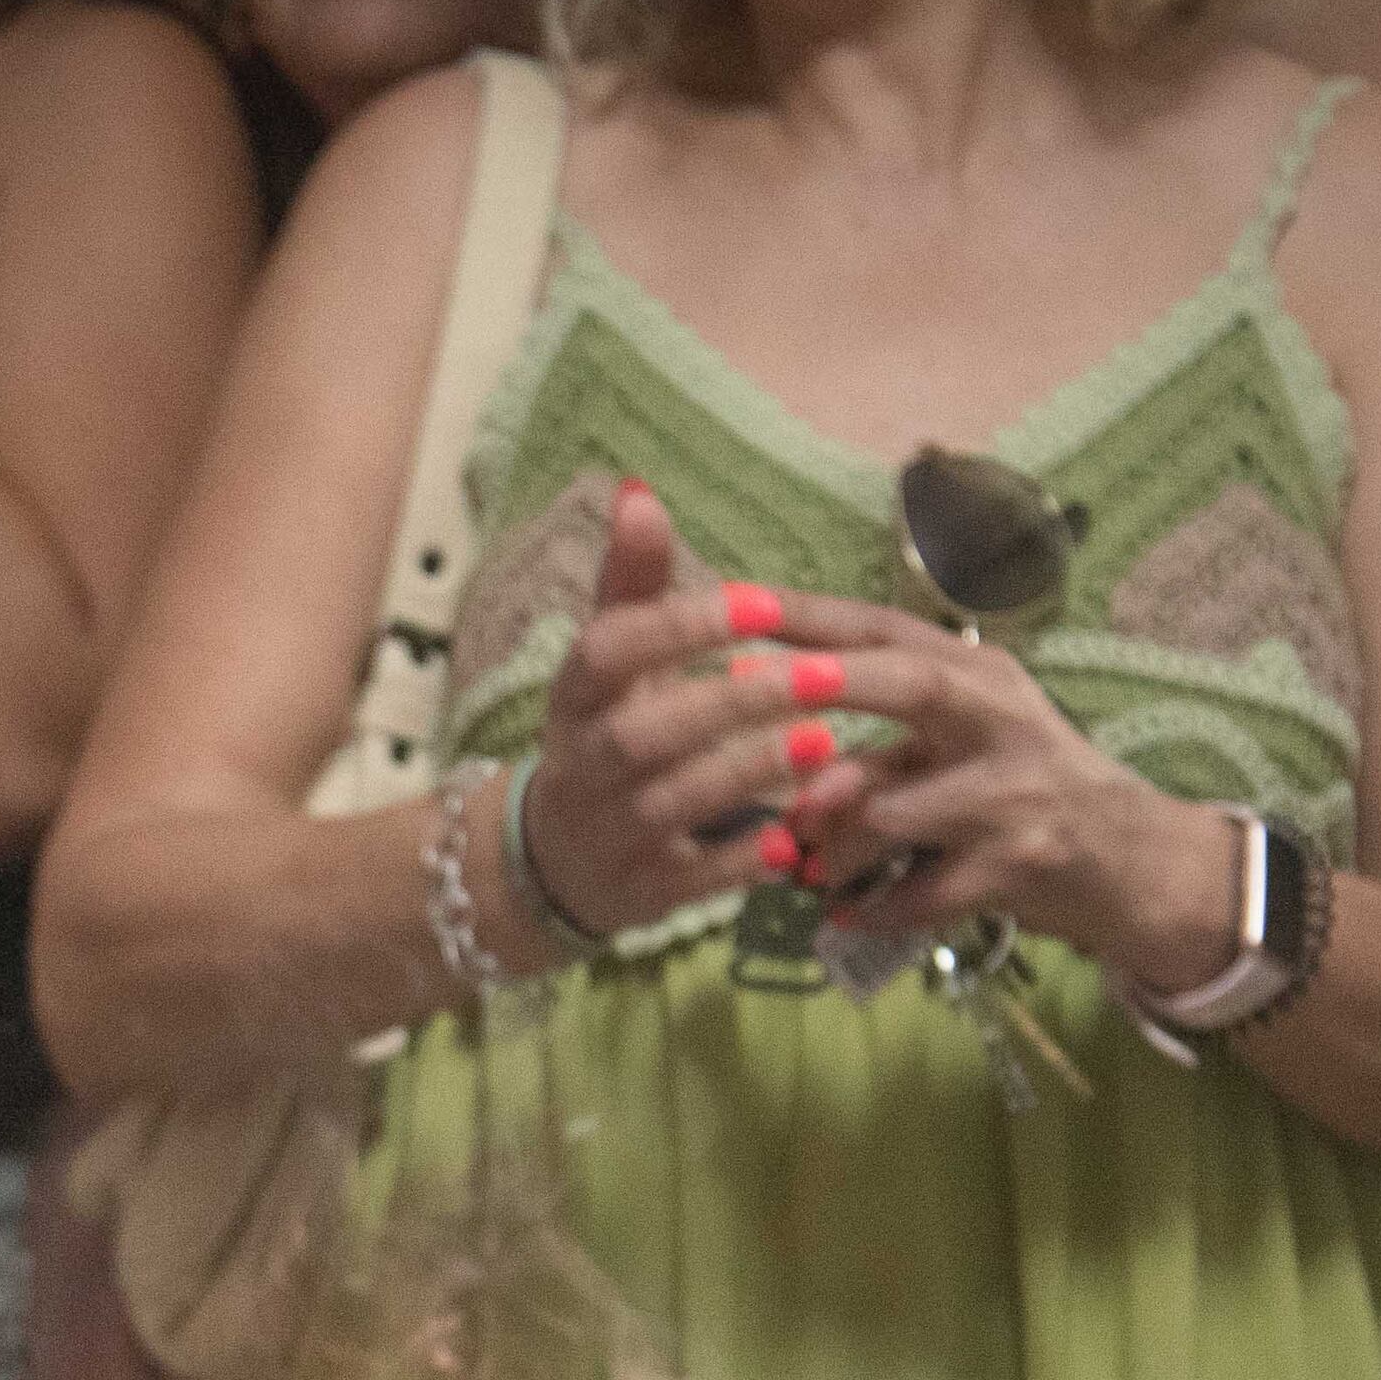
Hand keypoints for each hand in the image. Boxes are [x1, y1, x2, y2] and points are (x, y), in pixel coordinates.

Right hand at [501, 480, 855, 949]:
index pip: (610, 649)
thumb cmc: (603, 734)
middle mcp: (581, 764)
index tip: (762, 601)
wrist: (554, 863)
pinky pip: (695, 878)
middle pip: (648, 731)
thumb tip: (637, 488)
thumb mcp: (608, 661)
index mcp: (574, 696)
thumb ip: (631, 581)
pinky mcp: (642, 891)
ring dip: (751, 771)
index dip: (682, 626)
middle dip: (737, 703)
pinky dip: (743, 860)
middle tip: (826, 675)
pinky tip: (797, 835)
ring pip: (676, 801)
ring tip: (826, 742)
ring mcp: (609, 832)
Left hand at [764, 602, 1248, 993]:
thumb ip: (886, 728)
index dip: (815, 615)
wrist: (1133, 864)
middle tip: (746, 691)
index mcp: (982, 675)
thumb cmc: (1026, 789)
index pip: (891, 627)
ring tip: (803, 865)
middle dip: (828, 684)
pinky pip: (915, 894)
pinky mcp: (1016, 869)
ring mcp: (1014, 797)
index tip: (740, 600)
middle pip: (913, 684)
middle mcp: (1004, 720)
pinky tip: (847, 912)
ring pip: (892, 812)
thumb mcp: (970, 734)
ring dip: (829, 844)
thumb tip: (764, 727)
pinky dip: (869, 907)